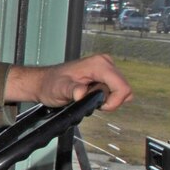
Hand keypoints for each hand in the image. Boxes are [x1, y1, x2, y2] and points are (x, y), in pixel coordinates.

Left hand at [4, 53, 132, 110]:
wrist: (45, 83)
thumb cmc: (51, 85)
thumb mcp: (59, 89)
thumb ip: (72, 90)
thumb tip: (81, 93)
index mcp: (99, 64)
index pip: (122, 87)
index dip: (114, 102)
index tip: (99, 106)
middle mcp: (105, 62)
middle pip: (124, 90)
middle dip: (109, 100)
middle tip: (89, 99)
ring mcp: (107, 68)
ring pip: (120, 91)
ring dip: (107, 98)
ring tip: (88, 96)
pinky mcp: (106, 74)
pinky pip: (116, 90)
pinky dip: (106, 96)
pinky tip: (91, 94)